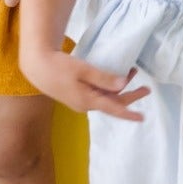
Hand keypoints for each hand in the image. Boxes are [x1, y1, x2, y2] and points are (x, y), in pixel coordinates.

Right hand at [20, 47, 150, 120]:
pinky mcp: (76, 94)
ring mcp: (80, 100)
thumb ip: (104, 79)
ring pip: (105, 98)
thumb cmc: (59, 66)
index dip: (129, 112)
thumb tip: (123, 86)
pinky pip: (97, 95)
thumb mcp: (83, 70)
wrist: (36, 66)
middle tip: (146, 88)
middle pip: (113, 103)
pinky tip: (113, 79)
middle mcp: (85, 104)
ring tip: (132, 74)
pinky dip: (108, 87)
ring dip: (119, 88)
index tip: (142, 118)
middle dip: (130, 95)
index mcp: (88, 101)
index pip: (114, 109)